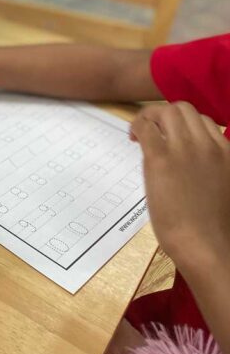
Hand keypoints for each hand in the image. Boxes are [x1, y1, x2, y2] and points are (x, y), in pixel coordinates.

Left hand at [129, 102, 229, 274]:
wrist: (206, 244)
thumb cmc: (214, 225)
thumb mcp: (222, 185)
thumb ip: (210, 168)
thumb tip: (191, 164)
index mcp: (227, 152)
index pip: (206, 121)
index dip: (185, 126)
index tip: (172, 137)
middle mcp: (209, 145)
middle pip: (184, 109)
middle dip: (165, 115)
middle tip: (153, 130)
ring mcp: (185, 149)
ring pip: (167, 111)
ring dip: (150, 116)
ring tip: (141, 132)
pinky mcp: (161, 158)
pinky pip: (146, 126)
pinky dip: (136, 125)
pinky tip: (132, 137)